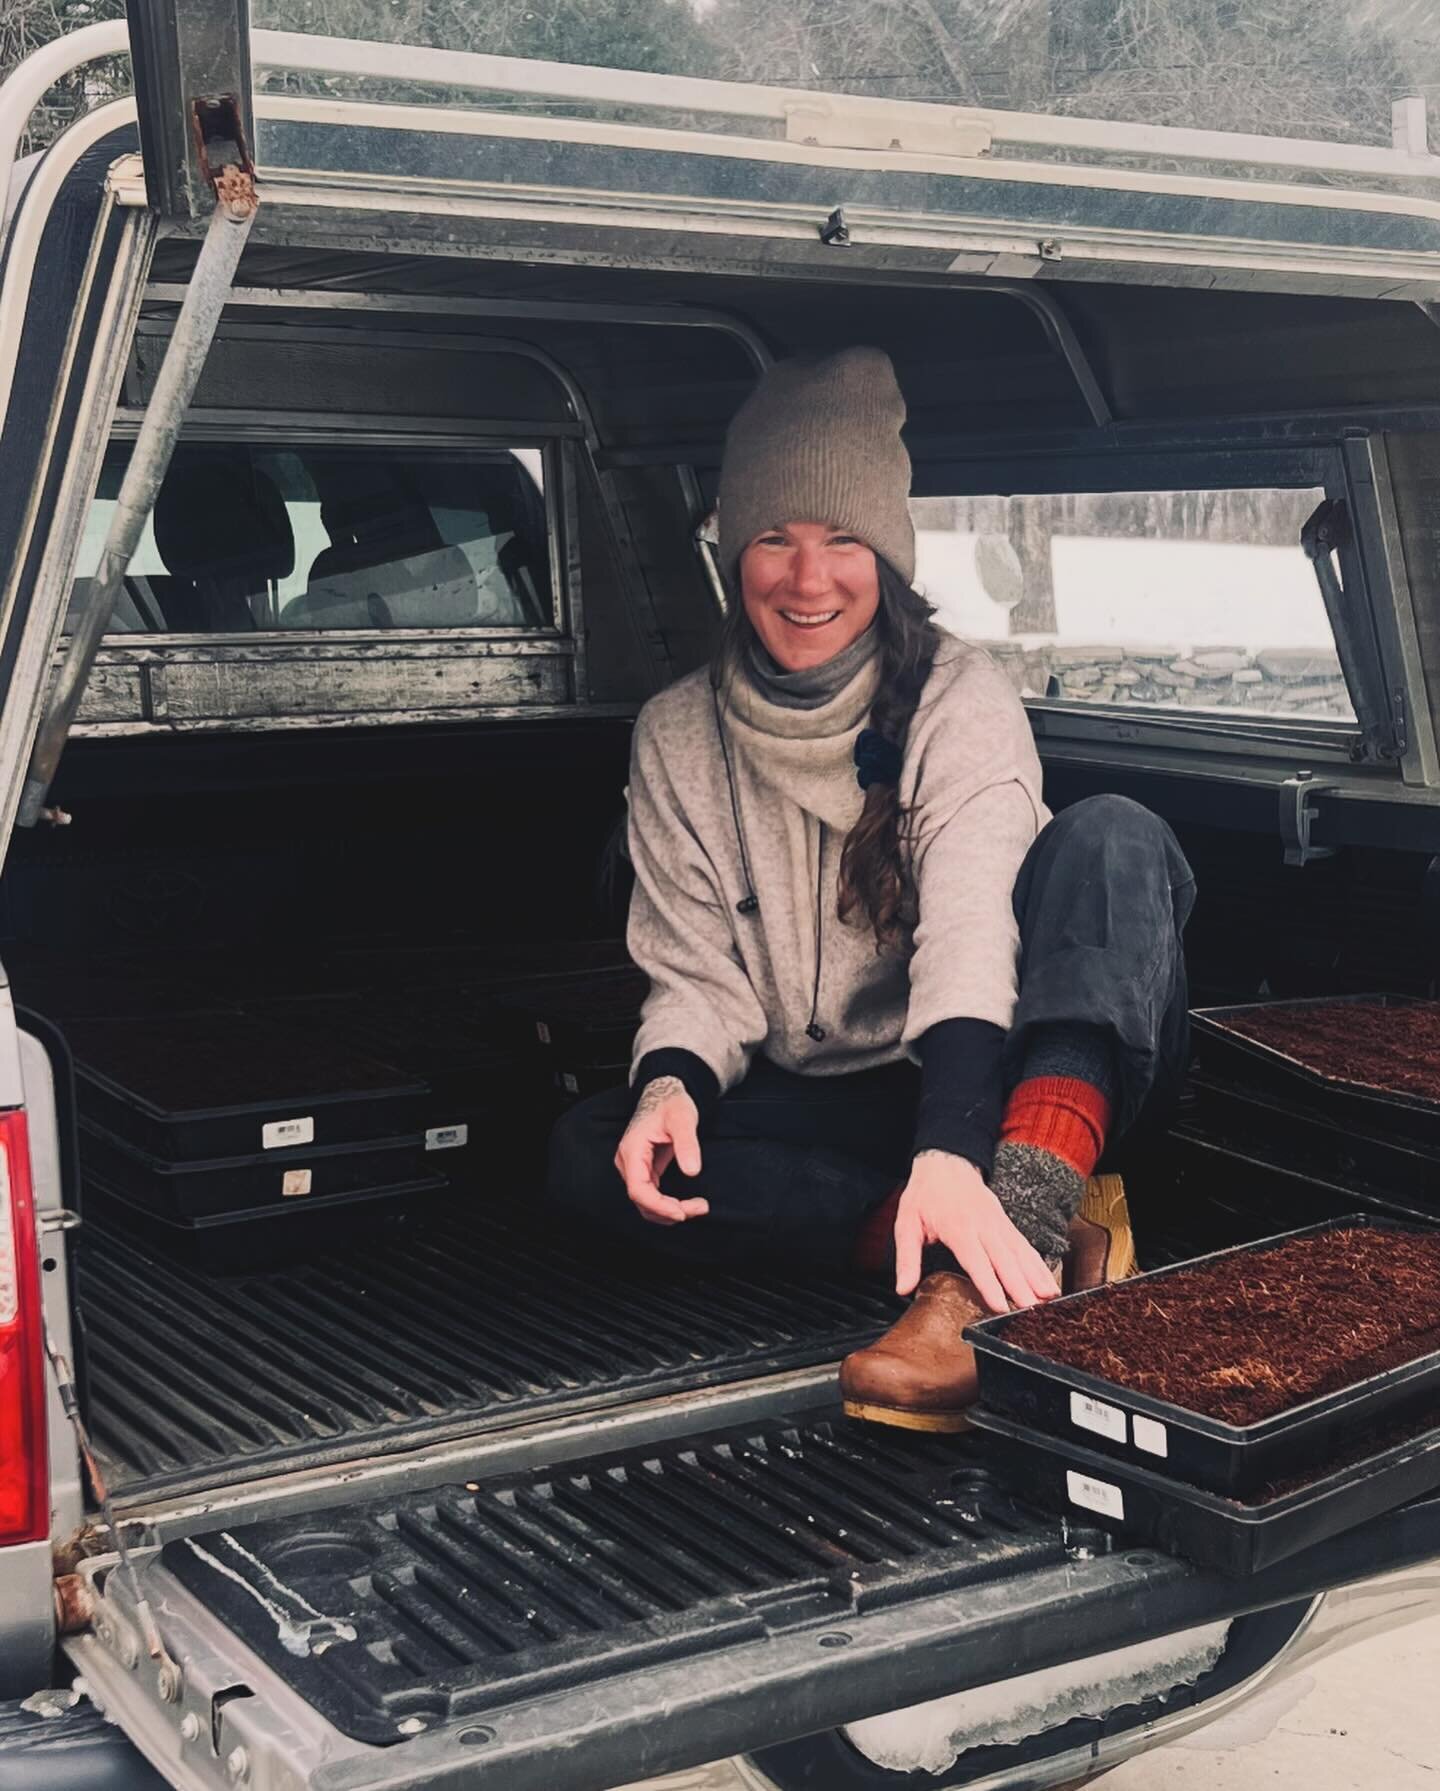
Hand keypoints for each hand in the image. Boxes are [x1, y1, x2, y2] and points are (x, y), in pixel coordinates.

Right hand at [614, 1076, 708, 1225]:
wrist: (664, 1094)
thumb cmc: (670, 1103)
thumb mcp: (683, 1119)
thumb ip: (687, 1145)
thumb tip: (692, 1171)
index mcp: (632, 1150)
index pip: (638, 1189)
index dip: (658, 1205)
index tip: (681, 1212)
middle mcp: (628, 1162)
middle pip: (642, 1200)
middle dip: (669, 1210)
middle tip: (699, 1208)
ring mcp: (634, 1167)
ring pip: (645, 1202)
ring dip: (668, 1211)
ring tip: (696, 1207)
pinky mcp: (644, 1170)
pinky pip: (651, 1195)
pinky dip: (667, 1204)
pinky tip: (685, 1204)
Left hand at [893, 1151, 1060, 1312]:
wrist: (946, 1163)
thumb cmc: (925, 1195)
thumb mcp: (906, 1223)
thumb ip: (906, 1258)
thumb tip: (903, 1289)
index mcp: (957, 1227)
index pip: (976, 1259)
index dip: (989, 1283)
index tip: (1000, 1305)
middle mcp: (983, 1226)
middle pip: (1004, 1259)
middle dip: (1020, 1286)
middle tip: (1032, 1310)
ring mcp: (998, 1224)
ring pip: (1020, 1253)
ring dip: (1035, 1277)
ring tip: (1049, 1300)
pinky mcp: (1006, 1223)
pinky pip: (1025, 1246)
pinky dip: (1038, 1265)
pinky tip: (1048, 1283)